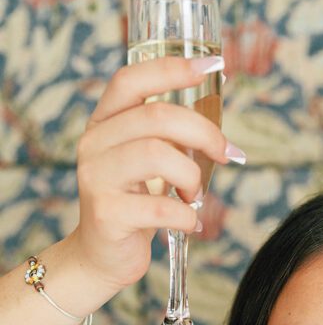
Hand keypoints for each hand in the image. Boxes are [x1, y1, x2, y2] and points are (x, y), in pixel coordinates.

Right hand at [72, 56, 244, 293]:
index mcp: (105, 123)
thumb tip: (218, 112)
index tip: (212, 67)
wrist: (102, 257)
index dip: (172, 69)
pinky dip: (187, 216)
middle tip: (226, 153)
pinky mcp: (106, 214)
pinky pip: (160, 207)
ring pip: (156, 155)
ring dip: (191, 176)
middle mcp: (95, 143)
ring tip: (195, 194)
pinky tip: (191, 223)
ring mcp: (96, 177)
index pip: (132, 80)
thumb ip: (169, 137)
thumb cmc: (134, 205)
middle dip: (203, 132)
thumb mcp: (147, 163)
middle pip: (156, 116)